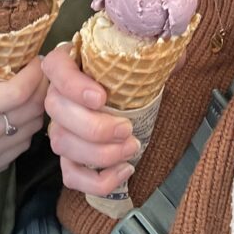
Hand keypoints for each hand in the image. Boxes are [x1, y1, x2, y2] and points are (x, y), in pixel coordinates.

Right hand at [0, 52, 47, 192]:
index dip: (35, 73)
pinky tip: (19, 113)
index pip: (18, 92)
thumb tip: (0, 39)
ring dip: (38, 107)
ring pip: (32, 130)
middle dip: (43, 86)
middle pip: (31, 111)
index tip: (37, 57)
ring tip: (33, 88)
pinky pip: (21, 146)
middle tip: (42, 69)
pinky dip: (27, 127)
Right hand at [42, 45, 139, 195]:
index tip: (102, 97)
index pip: (56, 66)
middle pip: (56, 110)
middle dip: (93, 127)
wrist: (123, 92)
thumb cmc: (127, 68)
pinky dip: (96, 180)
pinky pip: (71, 175)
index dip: (73, 85)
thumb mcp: (138, 52)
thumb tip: (177, 60)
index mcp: (69, 60)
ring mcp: (59, 126)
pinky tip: (125, 170)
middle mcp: (58, 93)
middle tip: (127, 128)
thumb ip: (154, 52)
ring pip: (62, 144)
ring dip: (98, 154)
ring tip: (132, 148)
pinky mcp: (68, 156)